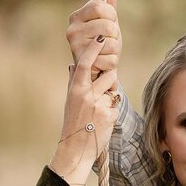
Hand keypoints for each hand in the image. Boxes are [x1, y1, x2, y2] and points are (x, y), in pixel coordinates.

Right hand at [53, 29, 119, 185]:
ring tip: (99, 109)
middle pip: (108, 75)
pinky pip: (116, 105)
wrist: (75, 149)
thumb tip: (73, 65)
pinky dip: (112, 111)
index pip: (84, 63)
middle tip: (100, 93)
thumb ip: (74, 83)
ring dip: (110, 96)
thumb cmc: (72, 123)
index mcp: (75, 89)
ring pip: (114, 89)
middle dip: (108, 80)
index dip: (93, 49)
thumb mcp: (70, 101)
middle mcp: (86, 95)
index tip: (100, 37)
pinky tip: (102, 121)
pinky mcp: (109, 115)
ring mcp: (98, 105)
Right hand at [66, 0, 121, 79]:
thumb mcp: (107, 20)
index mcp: (76, 17)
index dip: (111, 14)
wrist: (94, 69)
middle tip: (108, 39)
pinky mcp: (84, 63)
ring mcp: (76, 47)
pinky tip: (104, 61)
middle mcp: (72, 30)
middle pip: (108, 25)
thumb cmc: (101, 42)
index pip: (100, 6)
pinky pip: (112, 58)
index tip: (110, 20)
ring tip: (105, 51)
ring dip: (115, 48)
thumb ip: (109, 2)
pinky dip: (112, 61)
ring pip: (112, 42)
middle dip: (115, 34)